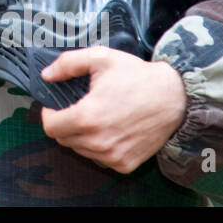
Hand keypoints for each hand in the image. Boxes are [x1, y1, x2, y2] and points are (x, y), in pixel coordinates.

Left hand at [38, 47, 186, 173]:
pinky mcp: (125, 164)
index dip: (49, 113)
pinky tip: (110, 129)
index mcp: (88, 117)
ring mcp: (112, 156)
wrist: (175, 97)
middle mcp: (99, 142)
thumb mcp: (100, 58)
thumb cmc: (138, 77)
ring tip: (98, 116)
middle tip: (79, 107)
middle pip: (63, 139)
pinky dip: (99, 146)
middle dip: (65, 123)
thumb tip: (47, 75)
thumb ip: (67, 64)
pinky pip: (99, 158)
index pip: (50, 126)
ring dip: (81, 136)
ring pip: (80, 150)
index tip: (56, 105)